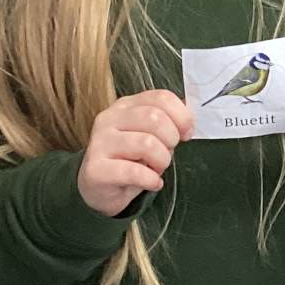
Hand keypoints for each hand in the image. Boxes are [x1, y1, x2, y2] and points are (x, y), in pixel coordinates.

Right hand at [78, 90, 192, 216]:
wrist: (98, 187)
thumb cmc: (129, 159)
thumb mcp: (149, 134)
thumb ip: (167, 120)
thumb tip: (189, 111)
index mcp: (125, 106)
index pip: (161, 97)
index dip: (182, 116)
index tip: (187, 133)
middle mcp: (110, 119)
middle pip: (154, 117)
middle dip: (171, 139)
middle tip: (168, 153)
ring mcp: (100, 142)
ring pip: (146, 143)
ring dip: (162, 160)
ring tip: (157, 168)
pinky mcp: (96, 169)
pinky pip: (134, 172)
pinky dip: (151, 180)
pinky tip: (152, 183)